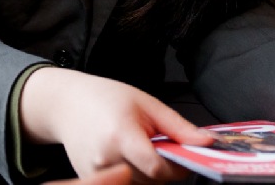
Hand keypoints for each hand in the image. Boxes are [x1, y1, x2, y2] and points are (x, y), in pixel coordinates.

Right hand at [21, 67, 213, 182]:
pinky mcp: (90, 179)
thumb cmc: (106, 98)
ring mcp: (95, 173)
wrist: (68, 104)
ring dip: (149, 174)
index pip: (157, 169)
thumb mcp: (147, 104)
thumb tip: (207, 142)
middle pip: (150, 180)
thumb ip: (178, 127)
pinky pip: (123, 184)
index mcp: (121, 137)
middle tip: (163, 147)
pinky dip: (133, 175)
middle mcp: (105, 159)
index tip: (185, 157)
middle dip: (164, 168)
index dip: (177, 167)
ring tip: (141, 148)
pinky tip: (128, 155)